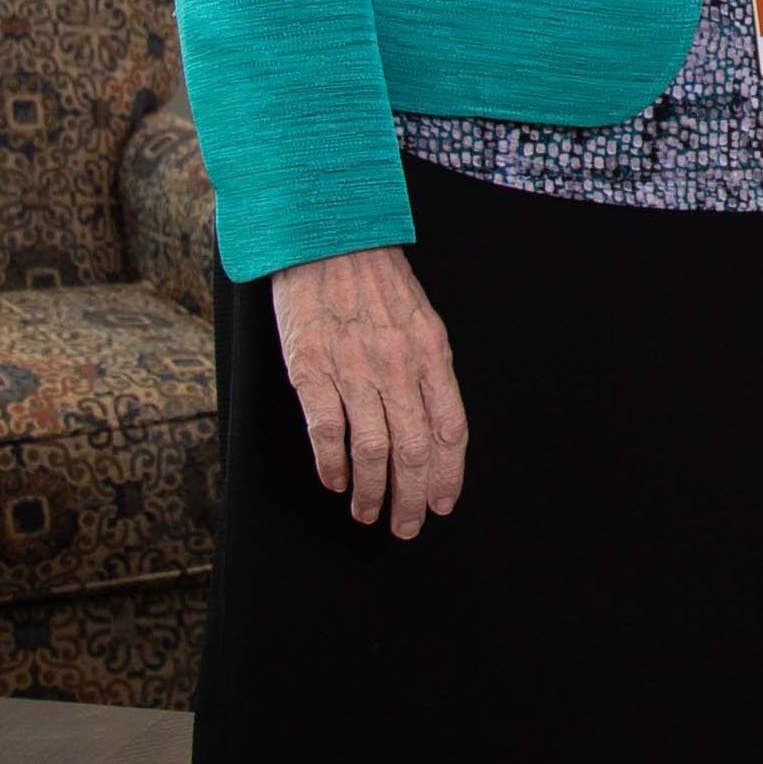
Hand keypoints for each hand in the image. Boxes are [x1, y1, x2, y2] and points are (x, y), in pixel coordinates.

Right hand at [268, 245, 468, 538]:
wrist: (327, 237)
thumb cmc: (376, 282)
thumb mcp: (421, 319)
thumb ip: (427, 370)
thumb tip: (434, 428)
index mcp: (432, 352)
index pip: (451, 428)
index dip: (449, 473)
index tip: (443, 503)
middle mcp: (399, 365)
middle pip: (415, 449)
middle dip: (412, 497)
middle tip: (406, 526)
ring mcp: (354, 368)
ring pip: (373, 450)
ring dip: (371, 492)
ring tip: (367, 513)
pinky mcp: (311, 369)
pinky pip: (328, 431)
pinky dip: (332, 465)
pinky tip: (335, 482)